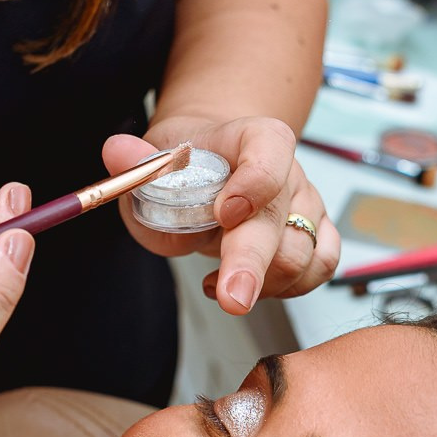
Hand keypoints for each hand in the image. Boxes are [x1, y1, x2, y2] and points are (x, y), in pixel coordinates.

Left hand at [112, 115, 340, 314]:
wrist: (211, 166)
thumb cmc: (186, 167)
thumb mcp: (154, 160)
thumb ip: (139, 163)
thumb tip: (117, 151)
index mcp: (253, 138)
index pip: (270, 149)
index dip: (254, 182)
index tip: (225, 213)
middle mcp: (288, 171)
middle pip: (281, 217)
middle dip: (253, 261)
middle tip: (231, 298)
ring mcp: (306, 205)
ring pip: (303, 252)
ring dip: (261, 281)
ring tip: (216, 285)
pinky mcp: (316, 237)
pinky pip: (318, 269)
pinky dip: (286, 289)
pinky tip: (247, 288)